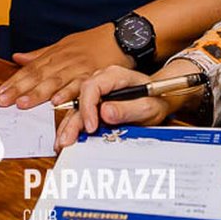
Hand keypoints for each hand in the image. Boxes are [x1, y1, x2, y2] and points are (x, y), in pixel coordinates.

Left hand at [0, 23, 127, 108]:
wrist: (121, 37)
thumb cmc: (93, 42)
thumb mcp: (64, 44)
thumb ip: (41, 54)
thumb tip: (17, 58)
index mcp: (56, 54)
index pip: (31, 69)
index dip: (15, 81)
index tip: (0, 93)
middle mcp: (65, 61)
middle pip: (39, 76)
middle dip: (19, 89)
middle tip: (4, 101)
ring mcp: (79, 68)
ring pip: (55, 81)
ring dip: (38, 93)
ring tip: (23, 104)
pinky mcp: (95, 76)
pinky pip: (80, 85)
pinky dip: (68, 93)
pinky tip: (57, 101)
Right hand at [56, 61, 197, 147]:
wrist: (159, 100)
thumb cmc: (155, 100)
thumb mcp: (148, 106)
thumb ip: (128, 109)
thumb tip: (105, 112)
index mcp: (114, 75)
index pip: (92, 87)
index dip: (88, 107)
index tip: (91, 127)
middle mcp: (101, 80)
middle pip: (80, 98)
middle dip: (72, 121)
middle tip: (67, 140)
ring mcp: (96, 92)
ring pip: (76, 107)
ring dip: (68, 125)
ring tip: (61, 144)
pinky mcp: (93, 103)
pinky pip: (79, 113)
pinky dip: (72, 126)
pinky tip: (65, 139)